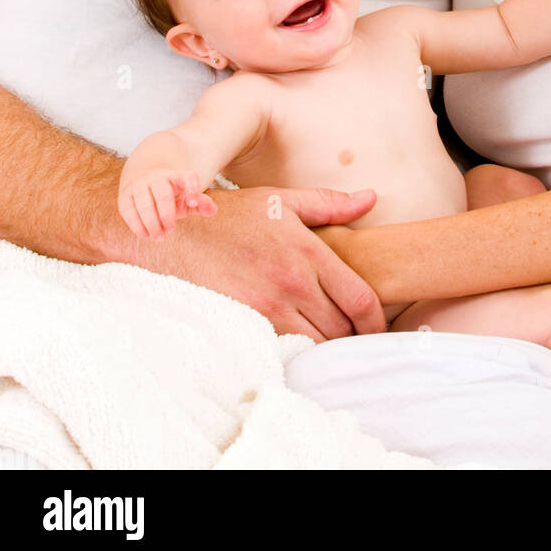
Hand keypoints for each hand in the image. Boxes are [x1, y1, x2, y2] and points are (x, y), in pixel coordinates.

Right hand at [118, 169, 216, 238]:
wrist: (144, 179)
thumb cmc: (172, 194)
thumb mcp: (187, 197)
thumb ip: (201, 204)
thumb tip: (212, 211)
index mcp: (177, 176)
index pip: (187, 177)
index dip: (192, 188)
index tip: (193, 202)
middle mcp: (157, 177)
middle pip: (163, 195)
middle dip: (167, 216)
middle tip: (170, 231)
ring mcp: (139, 184)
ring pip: (144, 204)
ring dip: (152, 223)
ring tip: (159, 237)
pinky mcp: (125, 195)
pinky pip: (128, 211)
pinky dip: (137, 226)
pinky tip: (145, 234)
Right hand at [122, 184, 385, 341]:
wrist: (173, 235)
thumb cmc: (230, 216)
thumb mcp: (282, 200)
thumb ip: (330, 204)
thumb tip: (371, 198)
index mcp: (306, 250)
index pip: (359, 298)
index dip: (376, 320)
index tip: (377, 325)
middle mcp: (290, 282)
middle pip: (341, 327)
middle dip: (352, 334)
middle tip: (353, 333)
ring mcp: (267, 308)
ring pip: (316, 345)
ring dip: (326, 346)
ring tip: (326, 338)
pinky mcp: (245, 325)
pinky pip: (285, 351)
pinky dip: (298, 352)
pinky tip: (298, 343)